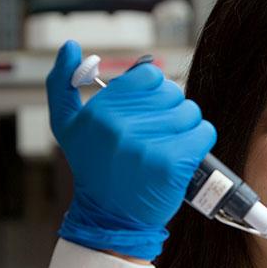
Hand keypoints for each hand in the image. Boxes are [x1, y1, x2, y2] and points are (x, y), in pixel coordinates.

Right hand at [46, 40, 215, 259]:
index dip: (155, 92)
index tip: (148, 112)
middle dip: (171, 112)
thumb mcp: (68, 127)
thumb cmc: (94, 170)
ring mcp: (147, 146)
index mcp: (99, 111)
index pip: (150, 75)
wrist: (111, 219)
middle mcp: (121, 126)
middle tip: (159, 134)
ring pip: (191, 113)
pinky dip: (200, 142)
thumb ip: (62, 84)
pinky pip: (204, 133)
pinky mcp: (172, 165)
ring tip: (171, 145)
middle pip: (173, 93)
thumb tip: (71, 48)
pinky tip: (185, 154)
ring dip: (187, 128)